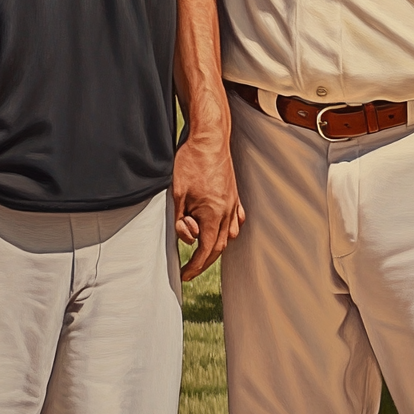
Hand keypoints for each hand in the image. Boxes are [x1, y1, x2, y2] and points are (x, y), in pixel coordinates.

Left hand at [173, 134, 244, 281]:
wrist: (209, 138)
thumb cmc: (190, 162)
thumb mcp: (177, 193)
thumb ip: (180, 220)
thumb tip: (186, 237)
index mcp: (214, 214)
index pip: (205, 250)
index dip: (194, 267)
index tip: (184, 275)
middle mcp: (227, 211)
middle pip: (218, 247)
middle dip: (203, 261)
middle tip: (189, 270)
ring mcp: (233, 202)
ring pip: (229, 235)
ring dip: (215, 245)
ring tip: (200, 246)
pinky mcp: (234, 193)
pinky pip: (236, 219)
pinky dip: (228, 229)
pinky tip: (219, 227)